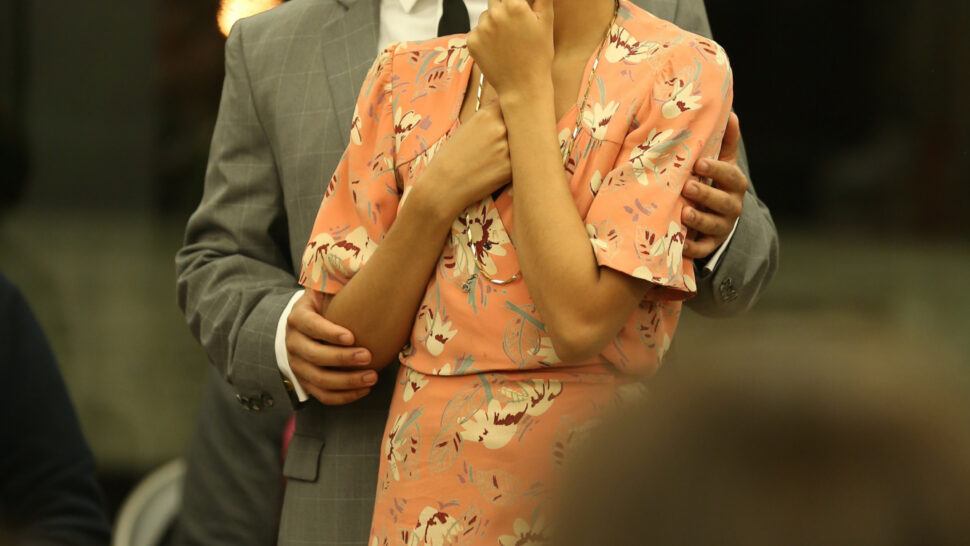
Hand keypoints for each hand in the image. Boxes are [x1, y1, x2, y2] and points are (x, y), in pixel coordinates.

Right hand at [286, 290, 376, 404]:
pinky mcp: (305, 382)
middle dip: (342, 359)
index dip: (329, 332)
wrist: (307, 325)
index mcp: (297, 317)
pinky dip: (343, 396)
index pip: (310, 325)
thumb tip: (365, 265)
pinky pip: (322, 395)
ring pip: (319, 379)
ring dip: (347, 381)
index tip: (352, 336)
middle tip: (368, 356)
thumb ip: (339, 279)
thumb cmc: (328, 304)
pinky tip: (365, 390)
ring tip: (372, 377)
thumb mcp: (327, 288)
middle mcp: (293, 342)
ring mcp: (297, 365)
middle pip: (314, 356)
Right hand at [421, 102, 511, 215]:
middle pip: (522, 121)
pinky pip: (521, 160)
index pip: (511, 104)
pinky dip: (517, 163)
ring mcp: (508, 149)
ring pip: (523, 142)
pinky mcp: (511, 169)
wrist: (444, 185)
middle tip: (506, 140)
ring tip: (499, 155)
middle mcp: (500, 129)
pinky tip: (499, 167)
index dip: (513, 111)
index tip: (511, 117)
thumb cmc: (453, 156)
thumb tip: (509, 111)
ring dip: (519, 146)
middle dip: (519, 128)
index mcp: (487, 115)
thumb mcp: (468, 127)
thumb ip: (490, 117)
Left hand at [466, 0, 553, 97]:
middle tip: (515, 26)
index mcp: (514, 5)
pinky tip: (498, 49)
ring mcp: (481, 28)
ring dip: (494, 21)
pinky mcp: (472, 42)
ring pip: (486, 15)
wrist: (523, 87)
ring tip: (508, 41)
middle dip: (505, 7)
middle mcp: (494, 13)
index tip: (520, 12)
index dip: (517, 3)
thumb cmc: (539, 55)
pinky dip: (486, 37)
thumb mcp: (546, 22)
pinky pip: (478, 31)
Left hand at [682, 112, 747, 258]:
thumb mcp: (721, 160)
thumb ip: (725, 140)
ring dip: (699, 220)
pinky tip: (679, 243)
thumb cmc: (714, 181)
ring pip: (713, 226)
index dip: (717, 170)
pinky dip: (691, 247)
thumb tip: (730, 112)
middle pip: (723, 202)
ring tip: (683, 212)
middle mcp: (732, 207)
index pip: (731, 176)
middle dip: (706, 195)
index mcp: (734, 184)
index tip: (699, 163)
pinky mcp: (710, 245)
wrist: (717, 214)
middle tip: (688, 186)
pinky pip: (702, 249)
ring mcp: (722, 227)